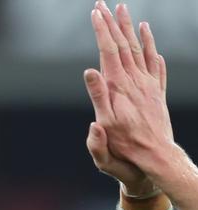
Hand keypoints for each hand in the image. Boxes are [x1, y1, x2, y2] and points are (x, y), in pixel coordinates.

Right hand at [84, 2, 174, 189]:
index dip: (101, 30)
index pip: (108, 51)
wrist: (155, 157)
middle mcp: (135, 81)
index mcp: (119, 87)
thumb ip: (98, 97)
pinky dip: (151, 46)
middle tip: (105, 4)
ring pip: (139, 49)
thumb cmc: (125, 146)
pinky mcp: (156, 92)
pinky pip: (155, 63)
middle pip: (124, 45)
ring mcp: (148, 85)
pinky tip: (148, 36)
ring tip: (125, 11)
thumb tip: (90, 71)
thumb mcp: (105, 125)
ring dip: (131, 28)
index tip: (95, 12)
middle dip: (113, 23)